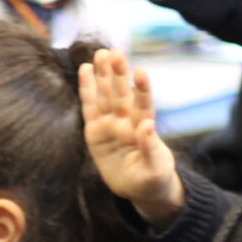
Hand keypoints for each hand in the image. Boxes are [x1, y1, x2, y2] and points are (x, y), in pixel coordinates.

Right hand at [80, 49, 184, 228]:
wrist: (137, 188)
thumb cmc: (152, 178)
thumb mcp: (156, 169)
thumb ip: (151, 148)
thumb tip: (148, 125)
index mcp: (144, 128)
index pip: (144, 105)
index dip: (142, 89)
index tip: (141, 71)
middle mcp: (127, 121)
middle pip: (122, 94)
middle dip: (118, 74)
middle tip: (115, 52)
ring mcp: (110, 124)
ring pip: (106, 96)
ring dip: (103, 75)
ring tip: (101, 53)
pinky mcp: (95, 131)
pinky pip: (89, 107)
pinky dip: (87, 89)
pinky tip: (86, 69)